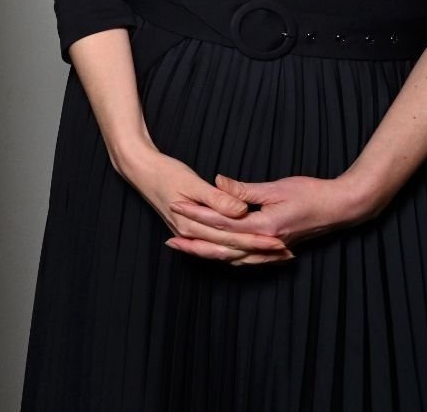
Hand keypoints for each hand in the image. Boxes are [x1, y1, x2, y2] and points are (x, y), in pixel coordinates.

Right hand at [114, 146, 292, 264]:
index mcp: (192, 224)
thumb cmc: (165, 171)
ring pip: (224, 254)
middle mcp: (190, 234)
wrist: (140, 169)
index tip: (280, 241)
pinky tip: (247, 250)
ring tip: (274, 256)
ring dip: (249, 255)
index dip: (257, 241)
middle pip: (231, 249)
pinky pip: (215, 249)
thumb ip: (217, 198)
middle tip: (286, 253)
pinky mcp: (189, 231)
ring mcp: (188, 235)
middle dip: (259, 252)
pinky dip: (234, 251)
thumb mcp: (191, 181)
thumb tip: (240, 211)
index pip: (231, 237)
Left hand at [173, 172, 380, 252]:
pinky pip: (248, 259)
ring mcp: (272, 249)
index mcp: (264, 227)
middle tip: (169, 240)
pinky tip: (218, 255)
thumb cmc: (312, 194)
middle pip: (222, 247)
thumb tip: (217, 181)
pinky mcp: (277, 248)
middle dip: (195, 243)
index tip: (175, 205)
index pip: (221, 223)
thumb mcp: (276, 187)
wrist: (342, 208)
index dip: (196, 214)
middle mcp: (266, 243)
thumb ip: (244, 190)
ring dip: (209, 254)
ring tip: (186, 249)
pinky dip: (230, 258)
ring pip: (234, 257)